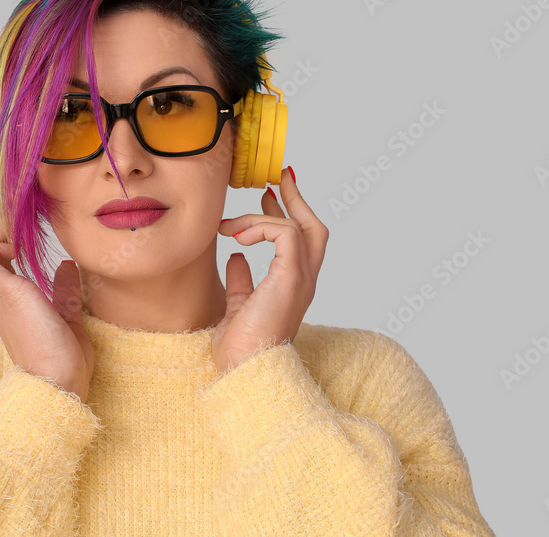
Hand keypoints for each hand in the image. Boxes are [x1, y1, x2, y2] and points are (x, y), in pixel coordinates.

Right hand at [0, 187, 94, 402]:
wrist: (60, 382)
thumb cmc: (64, 360)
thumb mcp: (68, 316)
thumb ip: (64, 290)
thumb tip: (66, 267)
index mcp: (11, 300)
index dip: (0, 233)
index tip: (12, 212)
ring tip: (12, 209)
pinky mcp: (3, 293)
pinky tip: (17, 236)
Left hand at [212, 166, 328, 375]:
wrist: (244, 370)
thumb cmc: (241, 348)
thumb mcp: (238, 305)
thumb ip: (241, 280)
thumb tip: (236, 256)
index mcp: (294, 286)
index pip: (301, 241)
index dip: (288, 213)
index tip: (269, 194)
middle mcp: (305, 280)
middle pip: (314, 227)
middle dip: (296, 199)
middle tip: (277, 179)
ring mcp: (301, 279)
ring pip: (302, 226)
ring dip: (265, 213)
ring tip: (234, 220)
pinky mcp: (291, 277)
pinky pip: (284, 233)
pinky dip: (259, 226)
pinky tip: (235, 235)